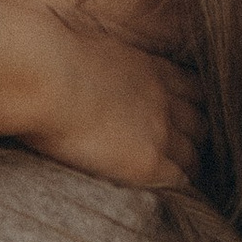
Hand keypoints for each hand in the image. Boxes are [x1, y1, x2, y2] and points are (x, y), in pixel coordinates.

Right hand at [0, 0, 193, 190]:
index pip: (188, 87)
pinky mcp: (147, 161)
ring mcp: (160, 129)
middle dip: (197, 135)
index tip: (182, 116)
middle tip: (187, 152)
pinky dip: (180, 188)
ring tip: (181, 181)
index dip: (189, 104)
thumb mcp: (76, 42)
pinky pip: (179, 180)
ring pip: (194, 152)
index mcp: (146, 66)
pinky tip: (175, 199)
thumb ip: (85, 54)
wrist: (40, 75)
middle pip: (201, 120)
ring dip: (190, 164)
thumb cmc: (41, 55)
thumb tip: (60, 51)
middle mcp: (163, 96)